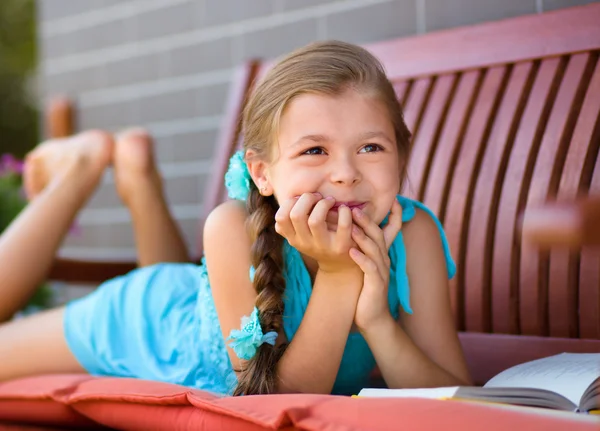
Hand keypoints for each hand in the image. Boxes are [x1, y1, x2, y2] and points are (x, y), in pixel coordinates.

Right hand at [274, 193, 357, 273]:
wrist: (338, 265)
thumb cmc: (319, 240)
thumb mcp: (302, 234)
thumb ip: (294, 219)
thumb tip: (294, 197)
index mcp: (293, 238)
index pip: (281, 218)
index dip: (290, 202)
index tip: (302, 198)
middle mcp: (304, 244)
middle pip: (296, 215)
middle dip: (307, 198)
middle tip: (317, 197)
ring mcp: (322, 246)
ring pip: (315, 220)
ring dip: (323, 204)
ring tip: (329, 201)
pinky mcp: (340, 247)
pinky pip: (343, 226)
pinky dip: (344, 212)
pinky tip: (344, 209)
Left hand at [350, 199, 402, 330]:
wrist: (372, 318)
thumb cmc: (364, 290)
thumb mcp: (365, 266)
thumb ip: (362, 250)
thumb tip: (350, 232)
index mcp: (381, 254)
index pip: (390, 230)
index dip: (394, 215)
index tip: (393, 199)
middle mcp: (383, 260)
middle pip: (379, 235)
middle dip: (368, 221)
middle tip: (355, 208)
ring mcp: (381, 272)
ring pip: (375, 250)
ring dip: (364, 237)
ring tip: (352, 226)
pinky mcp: (376, 284)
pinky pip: (370, 268)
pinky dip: (361, 258)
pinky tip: (351, 251)